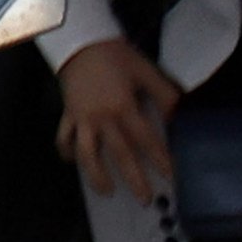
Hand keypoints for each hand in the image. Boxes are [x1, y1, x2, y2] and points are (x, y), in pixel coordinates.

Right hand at [55, 39, 183, 200]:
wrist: (80, 42)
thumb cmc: (116, 55)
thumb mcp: (146, 71)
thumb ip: (163, 95)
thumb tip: (177, 117)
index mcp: (124, 108)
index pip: (146, 141)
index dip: (160, 160)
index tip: (172, 177)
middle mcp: (102, 118)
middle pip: (119, 155)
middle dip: (133, 179)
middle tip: (145, 199)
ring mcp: (82, 119)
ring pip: (87, 154)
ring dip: (96, 175)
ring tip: (107, 191)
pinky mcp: (68, 114)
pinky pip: (64, 137)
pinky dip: (67, 151)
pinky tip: (72, 162)